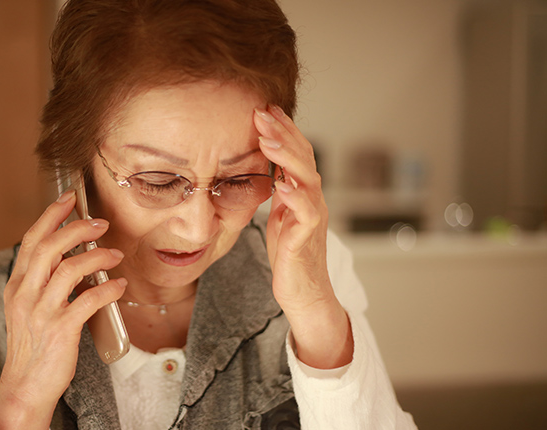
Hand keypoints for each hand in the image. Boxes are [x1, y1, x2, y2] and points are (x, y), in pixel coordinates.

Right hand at [0, 190, 126, 428]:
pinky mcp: (60, 330)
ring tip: (115, 255)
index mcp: (16, 286)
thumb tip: (72, 257)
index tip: (69, 198)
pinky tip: (118, 285)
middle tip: (100, 223)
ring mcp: (41, 312)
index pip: (30, 240)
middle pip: (49, 247)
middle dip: (77, 228)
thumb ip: (44, 282)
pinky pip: (89, 300)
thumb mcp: (28, 309)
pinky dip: (108, 288)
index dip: (51, 215)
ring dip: (97, 256)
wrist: (25, 388)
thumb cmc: (33, 347)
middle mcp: (25, 295)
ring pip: (70, 269)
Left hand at [253, 105, 352, 368]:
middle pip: (303, 158)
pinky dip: (296, 197)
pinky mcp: (307, 238)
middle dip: (283, 133)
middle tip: (262, 113)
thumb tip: (263, 166)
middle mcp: (312, 199)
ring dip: (287, 157)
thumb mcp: (279, 214)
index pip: (296, 153)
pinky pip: (306, 213)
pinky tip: (282, 184)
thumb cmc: (290, 254)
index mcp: (302, 192)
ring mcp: (312, 217)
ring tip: (269, 139)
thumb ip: (276, 189)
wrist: (302, 292)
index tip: (265, 109)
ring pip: (307, 179)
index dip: (283, 130)